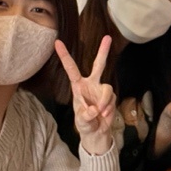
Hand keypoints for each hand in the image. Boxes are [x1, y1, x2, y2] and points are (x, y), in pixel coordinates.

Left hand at [56, 36, 116, 154]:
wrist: (97, 133)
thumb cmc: (85, 124)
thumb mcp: (81, 122)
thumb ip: (86, 116)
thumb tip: (94, 109)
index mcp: (78, 86)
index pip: (71, 69)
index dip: (64, 55)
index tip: (57, 42)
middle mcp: (91, 85)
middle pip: (99, 65)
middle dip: (103, 51)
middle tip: (108, 37)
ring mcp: (102, 90)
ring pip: (107, 88)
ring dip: (105, 101)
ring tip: (101, 112)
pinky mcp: (111, 97)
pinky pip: (112, 98)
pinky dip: (109, 107)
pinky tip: (105, 114)